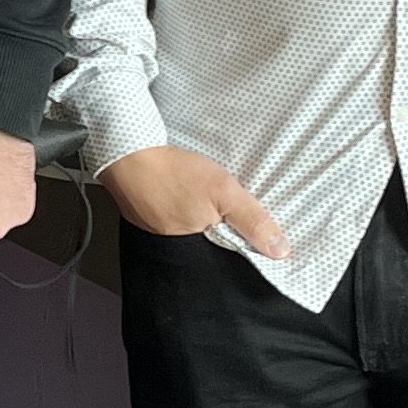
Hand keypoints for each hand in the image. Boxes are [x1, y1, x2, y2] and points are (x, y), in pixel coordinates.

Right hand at [96, 145, 287, 259]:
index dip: (238, 243)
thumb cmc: (174, 172)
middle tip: (219, 206)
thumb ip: (252, 221)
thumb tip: (280, 251)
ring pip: (186, 228)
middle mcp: (173, 246)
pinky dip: (176, 205)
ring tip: (199, 196)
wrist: (127, 152)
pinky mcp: (144, 216)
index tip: (249, 230)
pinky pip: (168, 216)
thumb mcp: (224, 192)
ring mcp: (155, 231)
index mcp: (194, 247)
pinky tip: (180, 190)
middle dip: (216, 228)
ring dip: (195, 214)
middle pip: (206, 242)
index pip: (225, 256)